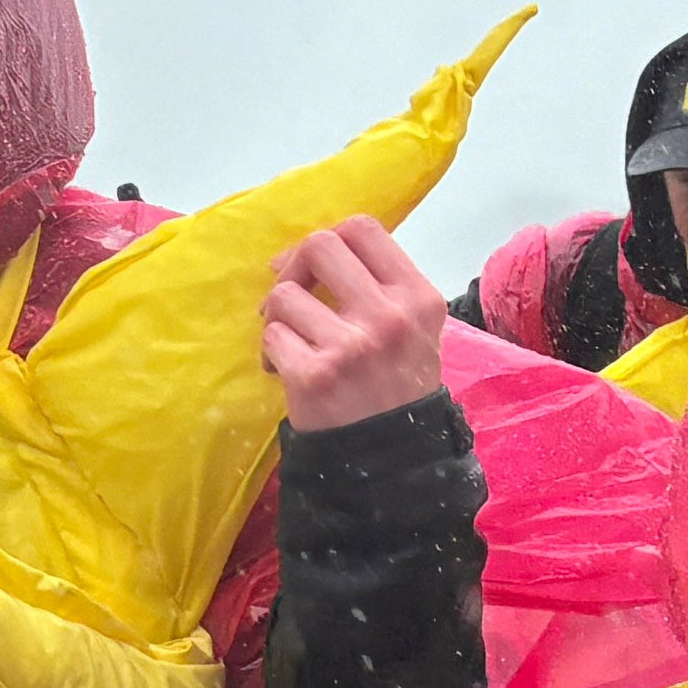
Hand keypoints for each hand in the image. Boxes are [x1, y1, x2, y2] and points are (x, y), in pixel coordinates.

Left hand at [260, 215, 448, 429]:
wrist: (391, 459)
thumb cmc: (396, 386)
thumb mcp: (412, 328)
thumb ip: (376, 285)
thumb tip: (308, 251)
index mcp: (417, 297)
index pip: (363, 229)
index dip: (328, 239)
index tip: (312, 266)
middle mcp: (390, 316)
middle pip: (320, 246)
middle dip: (293, 266)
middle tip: (290, 295)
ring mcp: (352, 346)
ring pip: (285, 294)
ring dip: (277, 317)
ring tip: (292, 343)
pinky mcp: (315, 375)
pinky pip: (271, 336)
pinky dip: (270, 351)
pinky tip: (285, 371)